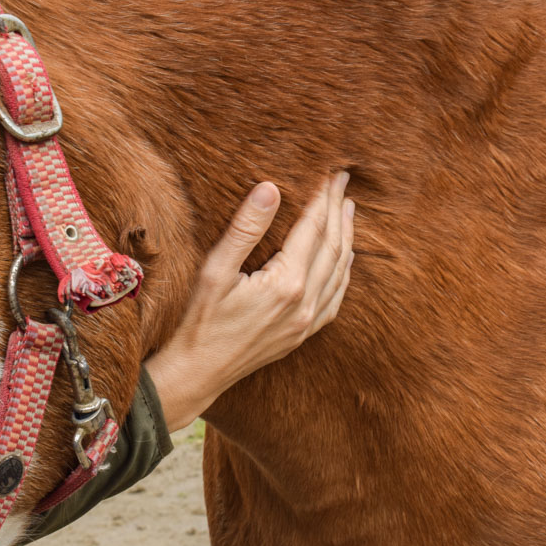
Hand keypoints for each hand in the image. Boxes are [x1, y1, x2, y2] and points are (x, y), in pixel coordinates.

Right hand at [145, 172, 355, 431]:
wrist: (197, 373)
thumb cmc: (199, 321)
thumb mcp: (215, 270)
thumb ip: (246, 229)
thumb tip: (271, 188)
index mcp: (286, 284)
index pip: (314, 228)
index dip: (323, 198)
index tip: (330, 173)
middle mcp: (305, 304)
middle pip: (332, 246)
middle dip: (338, 211)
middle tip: (343, 182)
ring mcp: (307, 322)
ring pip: (339, 272)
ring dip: (347, 238)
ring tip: (348, 210)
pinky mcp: (302, 335)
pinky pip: (335, 298)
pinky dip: (344, 273)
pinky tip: (345, 259)